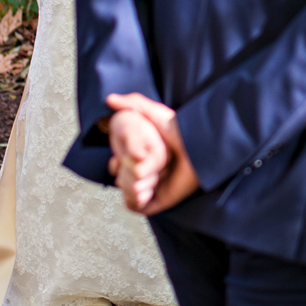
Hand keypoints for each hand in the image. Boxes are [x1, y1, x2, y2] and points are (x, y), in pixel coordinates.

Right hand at [106, 92, 200, 214]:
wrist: (196, 148)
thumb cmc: (178, 129)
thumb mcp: (154, 112)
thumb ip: (132, 103)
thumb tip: (109, 98)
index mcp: (144, 157)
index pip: (118, 166)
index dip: (115, 163)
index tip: (116, 159)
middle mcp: (148, 173)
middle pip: (121, 181)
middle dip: (123, 175)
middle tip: (133, 169)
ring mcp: (153, 187)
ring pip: (127, 193)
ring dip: (130, 186)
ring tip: (145, 177)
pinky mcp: (159, 200)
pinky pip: (137, 207)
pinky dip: (135, 201)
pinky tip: (145, 189)